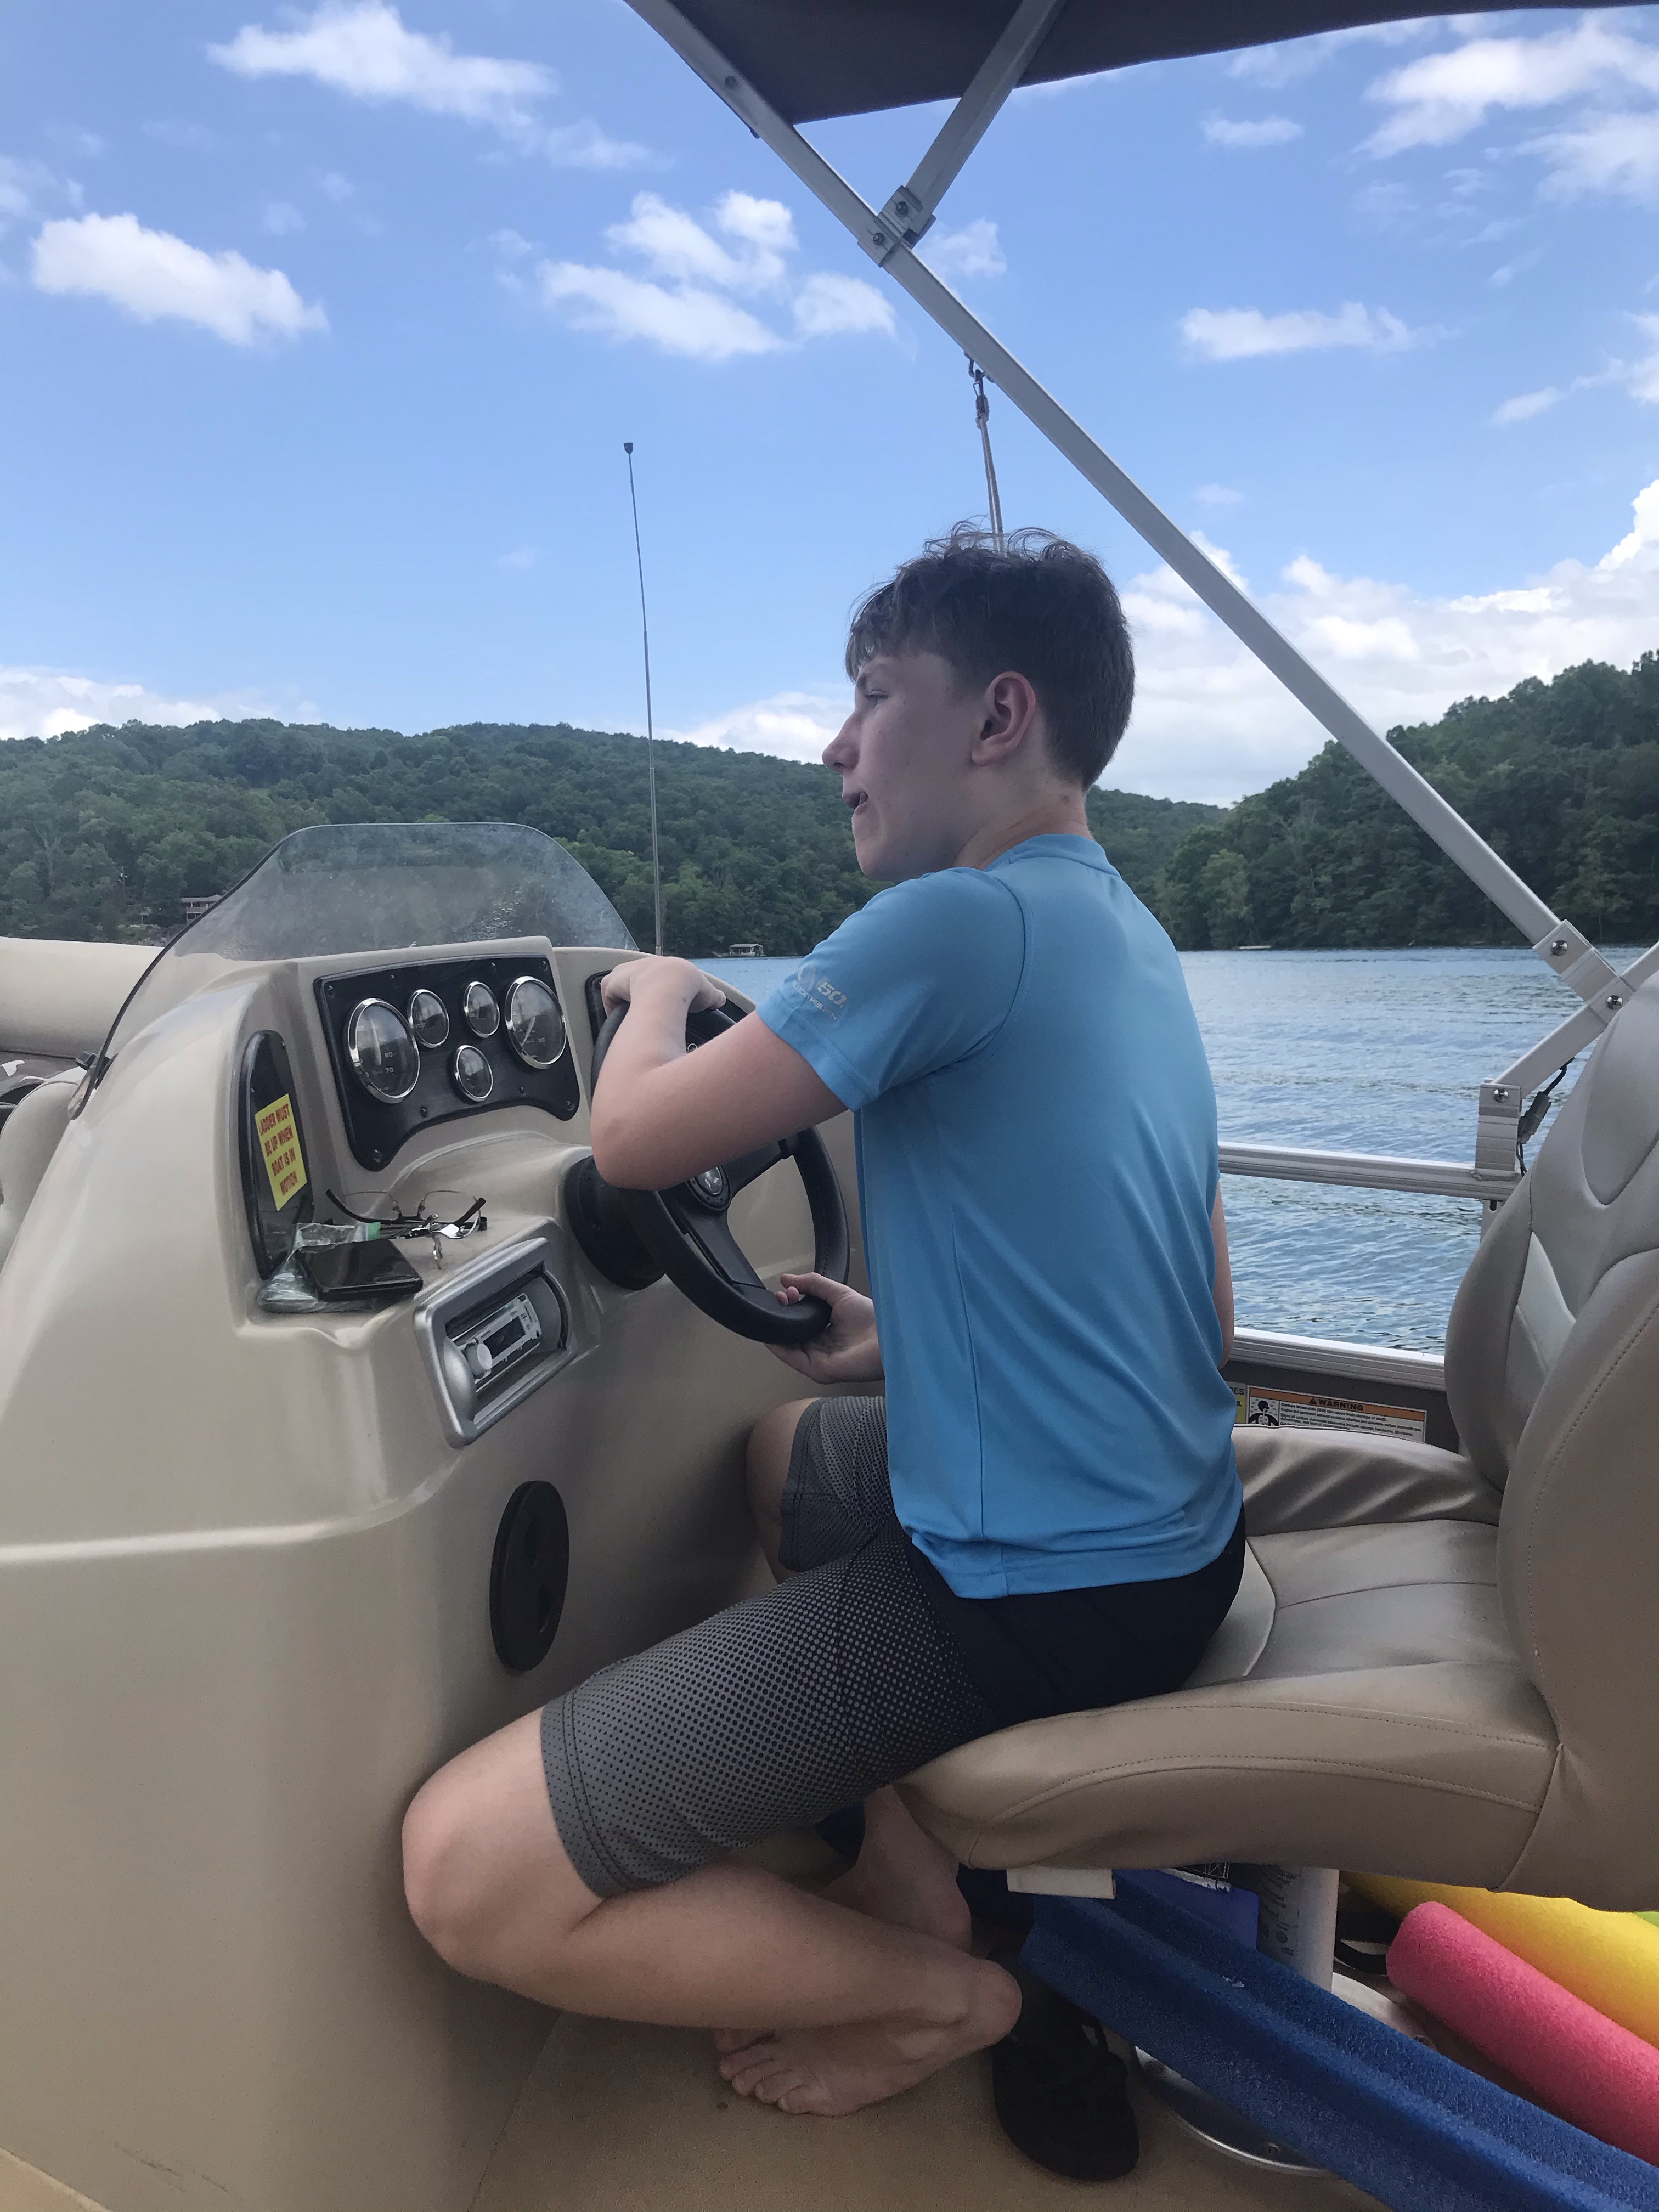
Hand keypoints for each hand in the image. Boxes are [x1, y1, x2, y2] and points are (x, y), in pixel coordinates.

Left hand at [601, 956, 725, 1016]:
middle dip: (639, 994)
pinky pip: (609, 995)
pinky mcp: (613, 982)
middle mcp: (642, 965)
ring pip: (621, 985)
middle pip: (636, 980)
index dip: (658, 991)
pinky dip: (614, 1007)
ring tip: (631, 1015)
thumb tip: (721, 1000)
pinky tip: (621, 1017)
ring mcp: (626, 972)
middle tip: (644, 1010)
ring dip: (625, 998)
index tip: (660, 1003)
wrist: (672, 982)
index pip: (656, 978)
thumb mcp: (706, 992)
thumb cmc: (689, 987)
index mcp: (662, 967)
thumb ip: (713, 996)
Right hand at [766, 1273, 883, 1383]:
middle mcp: (821, 1346)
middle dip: (782, 1315)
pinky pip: (792, 1359)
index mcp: (827, 1330)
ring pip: (789, 1346)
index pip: (800, 1319)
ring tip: (772, 1310)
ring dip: (778, 1329)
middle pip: (792, 1333)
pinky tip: (770, 1333)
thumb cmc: (870, 1318)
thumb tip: (785, 1279)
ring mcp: (818, 1359)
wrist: (888, 1336)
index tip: (786, 1291)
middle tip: (779, 1299)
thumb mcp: (838, 1293)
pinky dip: (778, 1347)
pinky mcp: (818, 1369)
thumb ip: (813, 1284)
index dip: (791, 1305)